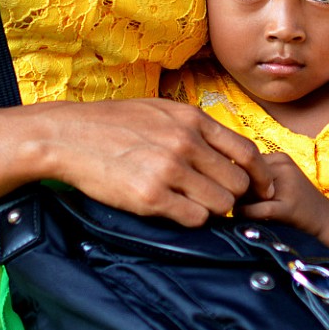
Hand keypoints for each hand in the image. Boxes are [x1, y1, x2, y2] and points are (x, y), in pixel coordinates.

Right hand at [31, 99, 258, 226]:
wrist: (67, 136)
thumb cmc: (110, 124)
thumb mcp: (158, 110)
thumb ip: (191, 126)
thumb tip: (221, 147)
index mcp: (190, 120)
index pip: (246, 152)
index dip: (259, 176)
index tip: (261, 190)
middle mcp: (185, 143)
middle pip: (237, 183)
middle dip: (231, 196)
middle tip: (214, 200)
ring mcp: (169, 170)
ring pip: (219, 204)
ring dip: (210, 209)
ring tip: (189, 204)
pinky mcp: (151, 197)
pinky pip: (194, 218)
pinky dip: (190, 219)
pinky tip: (173, 210)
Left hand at [235, 150, 328, 239]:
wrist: (326, 219)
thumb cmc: (296, 202)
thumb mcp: (277, 181)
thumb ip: (253, 177)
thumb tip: (219, 180)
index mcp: (278, 157)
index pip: (242, 159)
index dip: (230, 174)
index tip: (226, 186)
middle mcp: (283, 165)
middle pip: (242, 173)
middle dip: (233, 188)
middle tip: (232, 201)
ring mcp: (287, 185)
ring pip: (246, 190)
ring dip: (237, 201)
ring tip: (239, 209)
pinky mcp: (288, 207)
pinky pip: (256, 209)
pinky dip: (244, 214)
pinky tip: (241, 217)